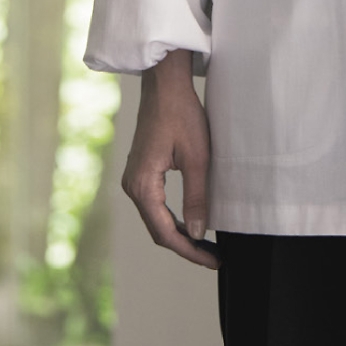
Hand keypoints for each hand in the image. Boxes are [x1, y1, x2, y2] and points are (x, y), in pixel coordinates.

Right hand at [121, 49, 219, 268]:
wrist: (164, 84)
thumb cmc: (182, 114)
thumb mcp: (197, 157)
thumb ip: (197, 197)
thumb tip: (199, 234)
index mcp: (143, 185)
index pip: (166, 232)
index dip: (190, 251)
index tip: (213, 260)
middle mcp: (132, 186)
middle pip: (158, 230)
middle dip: (186, 246)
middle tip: (213, 257)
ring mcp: (133, 179)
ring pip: (155, 219)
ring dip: (179, 234)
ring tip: (206, 245)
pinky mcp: (140, 172)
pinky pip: (154, 205)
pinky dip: (172, 218)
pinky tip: (191, 223)